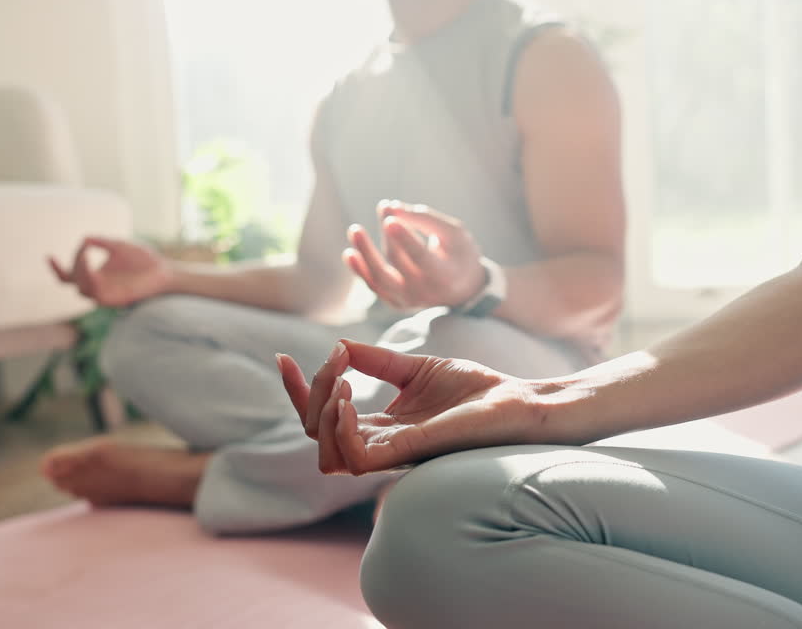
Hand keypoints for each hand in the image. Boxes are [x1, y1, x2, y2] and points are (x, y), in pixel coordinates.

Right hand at [48, 236, 174, 306]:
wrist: (163, 270)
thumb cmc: (143, 259)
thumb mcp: (119, 246)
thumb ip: (102, 242)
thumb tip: (85, 239)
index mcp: (96, 275)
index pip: (70, 276)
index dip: (56, 269)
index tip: (48, 256)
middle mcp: (98, 287)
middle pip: (73, 281)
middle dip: (74, 265)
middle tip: (85, 251)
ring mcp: (106, 295)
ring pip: (82, 290)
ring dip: (80, 274)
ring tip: (86, 257)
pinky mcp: (115, 300)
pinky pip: (96, 295)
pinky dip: (91, 282)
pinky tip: (93, 269)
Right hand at [276, 341, 538, 474]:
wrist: (518, 401)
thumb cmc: (475, 390)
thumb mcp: (416, 367)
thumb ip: (377, 361)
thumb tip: (340, 345)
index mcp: (381, 428)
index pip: (321, 418)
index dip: (298, 389)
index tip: (283, 357)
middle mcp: (381, 446)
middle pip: (314, 435)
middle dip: (305, 395)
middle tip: (328, 360)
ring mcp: (393, 454)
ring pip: (325, 453)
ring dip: (321, 412)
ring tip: (342, 380)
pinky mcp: (409, 454)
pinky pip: (355, 457)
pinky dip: (341, 426)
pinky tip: (349, 395)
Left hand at [343, 201, 486, 311]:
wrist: (463, 289)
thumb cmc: (459, 253)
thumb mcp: (453, 233)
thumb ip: (425, 219)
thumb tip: (391, 207)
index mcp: (444, 276)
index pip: (421, 257)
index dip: (405, 238)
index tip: (390, 218)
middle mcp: (424, 292)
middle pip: (398, 264)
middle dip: (388, 236)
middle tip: (384, 208)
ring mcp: (408, 300)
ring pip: (381, 278)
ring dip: (365, 255)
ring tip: (355, 230)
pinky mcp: (395, 302)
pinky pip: (374, 286)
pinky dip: (361, 271)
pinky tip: (350, 253)